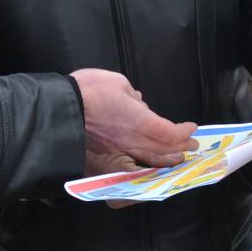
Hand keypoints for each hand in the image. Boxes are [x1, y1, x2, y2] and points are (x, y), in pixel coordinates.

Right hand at [70, 68, 195, 172]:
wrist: (60, 110)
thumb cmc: (88, 91)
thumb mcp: (117, 82)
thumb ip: (133, 95)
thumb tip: (138, 103)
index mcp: (141, 121)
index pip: (170, 132)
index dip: (183, 131)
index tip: (191, 127)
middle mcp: (133, 141)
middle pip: (163, 149)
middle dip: (180, 147)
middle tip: (191, 146)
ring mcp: (119, 152)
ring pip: (149, 160)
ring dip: (166, 160)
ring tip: (177, 158)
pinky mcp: (105, 159)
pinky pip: (131, 166)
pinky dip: (145, 167)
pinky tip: (149, 167)